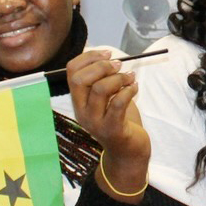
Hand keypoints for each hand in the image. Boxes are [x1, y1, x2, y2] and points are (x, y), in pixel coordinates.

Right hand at [68, 50, 147, 199]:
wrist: (127, 152)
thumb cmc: (118, 121)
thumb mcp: (105, 99)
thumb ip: (102, 80)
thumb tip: (107, 56)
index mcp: (78, 101)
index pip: (71, 72)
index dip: (88, 57)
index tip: (107, 53)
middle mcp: (82, 111)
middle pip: (80, 79)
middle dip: (101, 66)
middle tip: (119, 66)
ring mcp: (95, 122)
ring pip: (99, 89)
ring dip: (118, 78)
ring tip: (130, 78)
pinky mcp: (112, 129)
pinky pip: (117, 103)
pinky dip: (128, 90)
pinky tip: (135, 88)